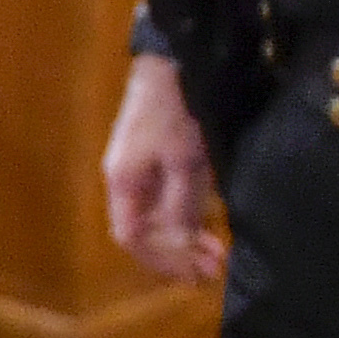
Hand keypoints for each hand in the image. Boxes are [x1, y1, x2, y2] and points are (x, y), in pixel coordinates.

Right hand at [103, 53, 226, 288]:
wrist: (171, 62)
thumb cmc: (176, 112)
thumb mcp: (184, 161)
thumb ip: (181, 205)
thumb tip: (180, 245)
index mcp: (123, 183)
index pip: (131, 237)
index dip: (160, 260)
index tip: (193, 275)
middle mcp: (125, 180)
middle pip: (143, 230)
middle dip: (176, 253)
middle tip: (212, 269)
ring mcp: (137, 167)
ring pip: (156, 216)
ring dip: (184, 236)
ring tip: (215, 251)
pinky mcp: (152, 155)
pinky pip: (164, 198)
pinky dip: (184, 215)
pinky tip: (205, 222)